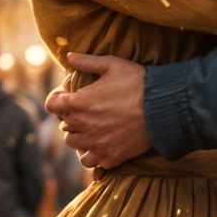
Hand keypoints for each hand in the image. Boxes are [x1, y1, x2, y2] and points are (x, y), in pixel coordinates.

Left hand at [43, 54, 150, 168]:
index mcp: (81, 102)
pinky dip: (92, 154)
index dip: (59, 99)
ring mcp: (97, 143)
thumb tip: (69, 56)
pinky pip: (90, 161)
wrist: (164, 107)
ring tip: (93, 128)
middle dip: (72, 116)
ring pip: (73, 143)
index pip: (53, 104)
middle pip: (64, 124)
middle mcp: (84, 125)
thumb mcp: (113, 64)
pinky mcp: (110, 156)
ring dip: (79, 135)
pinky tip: (102, 145)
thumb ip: (88, 62)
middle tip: (89, 110)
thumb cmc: (139, 82)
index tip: (69, 97)